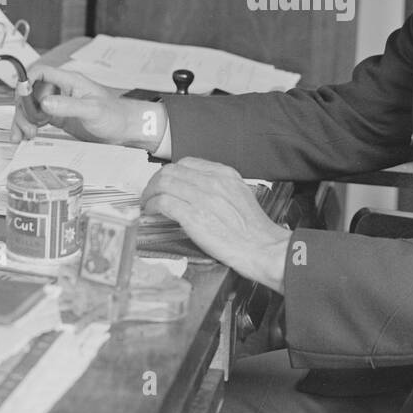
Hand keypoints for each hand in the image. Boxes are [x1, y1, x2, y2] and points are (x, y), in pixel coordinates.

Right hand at [11, 65, 165, 151]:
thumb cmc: (115, 115)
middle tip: (24, 127)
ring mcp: (58, 104)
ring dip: (22, 120)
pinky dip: (28, 127)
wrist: (125, 130)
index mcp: (70, 81)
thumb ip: (69, 105)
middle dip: (22, 109)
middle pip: (30, 92)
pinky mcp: (58, 118)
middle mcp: (61, 90)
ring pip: (31, 107)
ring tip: (22, 136)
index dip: (26, 81)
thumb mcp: (92, 110)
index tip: (20, 98)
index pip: (41, 72)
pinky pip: (37, 119)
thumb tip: (45, 103)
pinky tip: (25, 137)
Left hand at [141, 158, 289, 291]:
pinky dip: (152, 207)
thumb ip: (218, 188)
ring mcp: (202, 198)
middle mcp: (213, 181)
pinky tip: (152, 214)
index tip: (164, 184)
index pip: (187, 163)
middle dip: (155, 182)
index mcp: (225, 174)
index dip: (171, 173)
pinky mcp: (193, 217)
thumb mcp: (240, 196)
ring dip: (149, 194)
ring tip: (148, 205)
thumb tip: (195, 192)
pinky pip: (163, 203)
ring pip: (163, 184)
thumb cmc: (254, 231)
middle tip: (150, 195)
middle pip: (171, 171)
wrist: (264, 249)